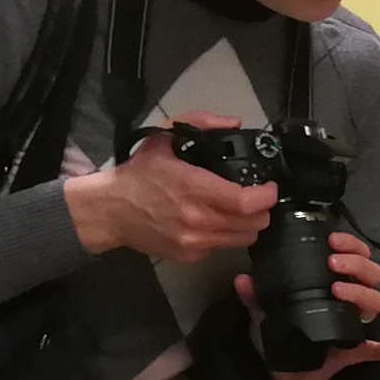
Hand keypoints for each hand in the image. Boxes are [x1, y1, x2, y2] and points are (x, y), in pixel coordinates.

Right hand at [65, 123, 274, 263]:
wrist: (111, 210)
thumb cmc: (138, 175)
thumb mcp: (164, 139)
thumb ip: (200, 124)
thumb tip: (233, 123)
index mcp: (194, 189)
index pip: (247, 203)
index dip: (266, 196)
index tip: (269, 188)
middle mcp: (198, 220)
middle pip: (253, 224)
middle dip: (261, 210)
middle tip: (256, 198)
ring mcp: (194, 242)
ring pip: (243, 239)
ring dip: (247, 224)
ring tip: (239, 210)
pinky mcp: (189, 256)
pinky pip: (222, 247)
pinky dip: (225, 235)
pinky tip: (214, 221)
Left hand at [245, 227, 379, 379]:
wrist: (281, 373)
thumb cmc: (279, 335)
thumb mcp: (263, 312)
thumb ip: (255, 296)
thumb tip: (243, 278)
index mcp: (332, 286)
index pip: (353, 258)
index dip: (350, 246)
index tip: (333, 241)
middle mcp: (348, 302)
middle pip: (371, 276)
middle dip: (356, 264)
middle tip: (333, 264)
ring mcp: (353, 326)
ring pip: (374, 303)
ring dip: (361, 293)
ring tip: (338, 290)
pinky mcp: (353, 353)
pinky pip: (375, 350)